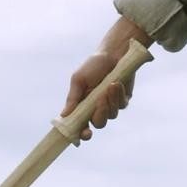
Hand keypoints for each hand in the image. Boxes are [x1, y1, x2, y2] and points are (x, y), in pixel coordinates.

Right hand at [59, 16, 151, 140]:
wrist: (113, 53)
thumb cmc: (93, 65)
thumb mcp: (79, 80)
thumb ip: (73, 99)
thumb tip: (64, 115)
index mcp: (83, 106)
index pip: (81, 126)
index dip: (82, 134)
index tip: (84, 134)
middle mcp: (97, 108)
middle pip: (99, 124)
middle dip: (99, 115)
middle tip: (98, 103)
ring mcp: (111, 105)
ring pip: (111, 115)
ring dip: (109, 102)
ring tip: (109, 86)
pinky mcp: (123, 100)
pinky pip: (121, 105)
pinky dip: (118, 95)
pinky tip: (116, 84)